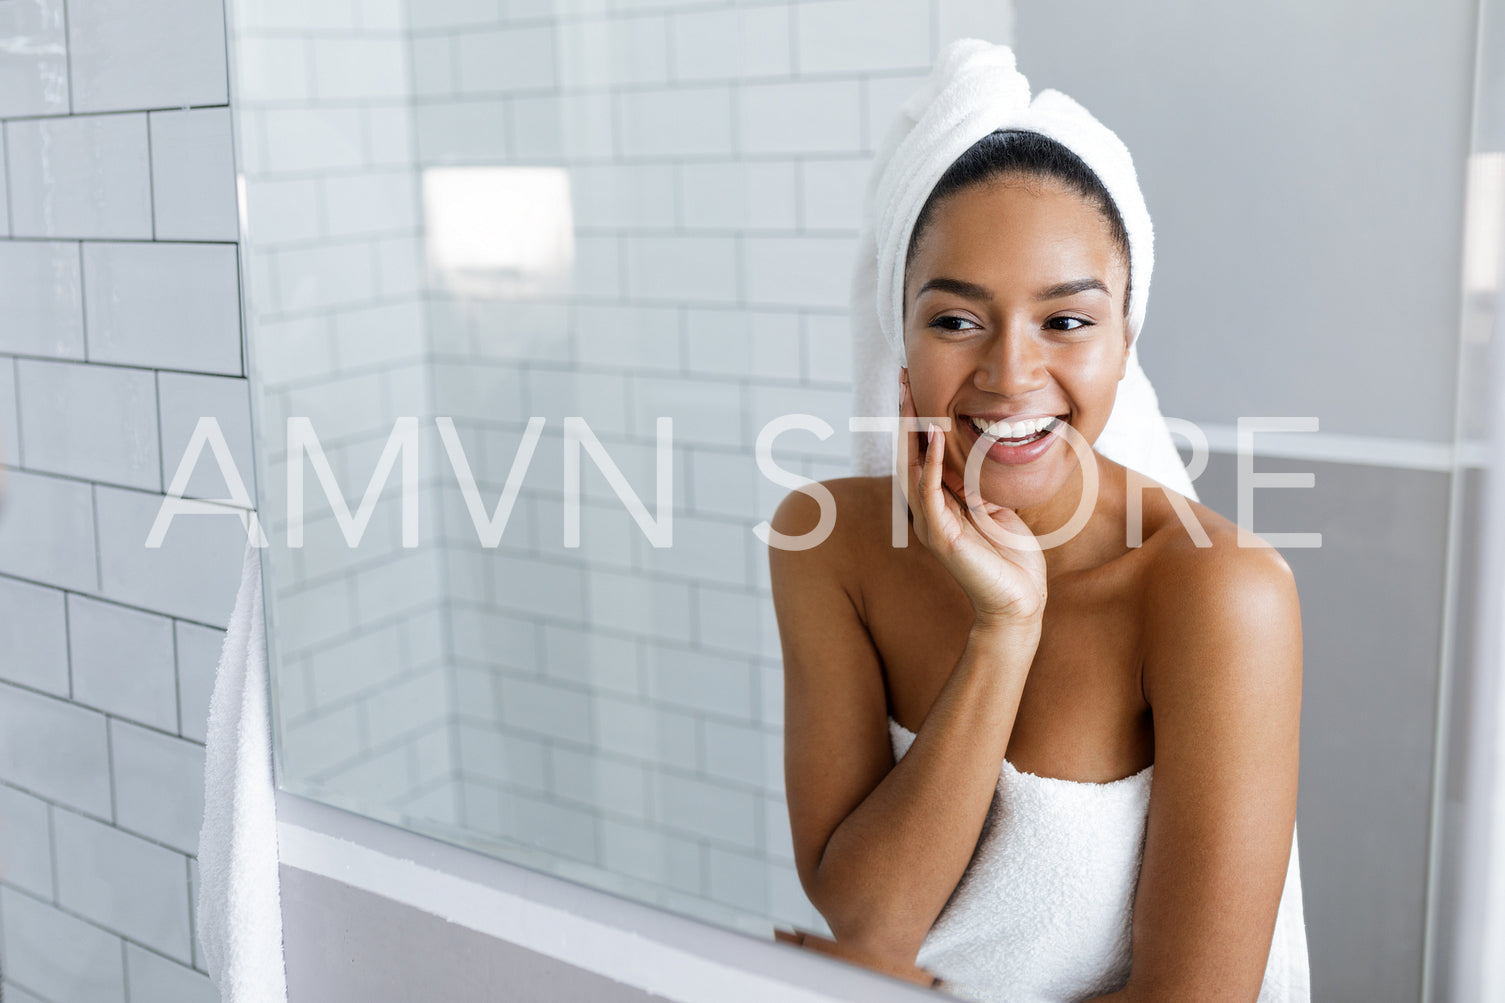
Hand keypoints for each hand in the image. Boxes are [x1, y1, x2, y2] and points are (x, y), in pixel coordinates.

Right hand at [897, 372, 1047, 630]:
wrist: (1018, 601)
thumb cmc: (1011, 559)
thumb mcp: (996, 507)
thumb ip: (980, 483)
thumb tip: (978, 454)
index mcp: (939, 502)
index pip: (922, 451)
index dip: (918, 417)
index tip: (916, 383)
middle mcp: (927, 510)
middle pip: (908, 453)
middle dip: (906, 414)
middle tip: (904, 376)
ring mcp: (930, 523)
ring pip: (912, 468)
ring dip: (911, 431)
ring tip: (910, 397)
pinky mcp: (941, 536)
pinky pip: (929, 493)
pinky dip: (930, 464)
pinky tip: (933, 437)